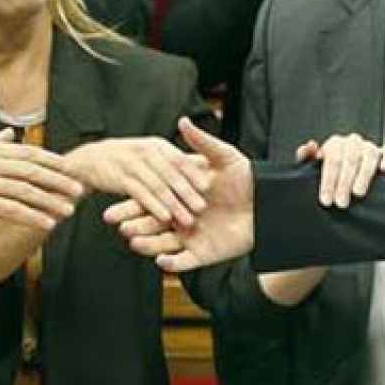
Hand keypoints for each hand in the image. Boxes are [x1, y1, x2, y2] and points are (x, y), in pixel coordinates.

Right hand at [63, 136, 209, 228]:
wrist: (96, 162)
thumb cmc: (127, 159)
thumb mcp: (151, 148)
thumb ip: (175, 154)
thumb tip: (202, 158)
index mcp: (158, 146)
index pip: (180, 160)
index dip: (193, 173)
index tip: (208, 186)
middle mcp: (147, 152)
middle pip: (171, 175)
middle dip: (186, 193)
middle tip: (202, 208)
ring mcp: (133, 165)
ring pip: (157, 187)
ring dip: (172, 204)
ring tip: (185, 220)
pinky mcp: (121, 180)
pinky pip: (140, 194)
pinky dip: (153, 206)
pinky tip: (164, 218)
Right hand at [102, 117, 254, 272]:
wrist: (268, 206)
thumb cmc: (247, 180)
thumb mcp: (224, 158)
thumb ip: (202, 143)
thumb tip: (182, 122)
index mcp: (181, 196)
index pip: (152, 199)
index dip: (134, 202)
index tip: (116, 202)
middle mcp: (181, 217)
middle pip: (151, 223)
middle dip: (134, 224)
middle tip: (119, 224)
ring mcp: (190, 237)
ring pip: (162, 243)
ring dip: (148, 244)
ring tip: (134, 241)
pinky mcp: (201, 255)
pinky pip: (183, 262)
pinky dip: (172, 263)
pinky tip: (161, 260)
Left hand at [294, 133, 384, 208]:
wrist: (347, 167)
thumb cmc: (331, 169)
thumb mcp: (314, 164)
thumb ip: (306, 158)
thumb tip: (307, 148)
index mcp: (335, 144)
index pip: (331, 160)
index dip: (328, 181)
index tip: (326, 199)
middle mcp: (353, 143)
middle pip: (349, 160)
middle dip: (344, 183)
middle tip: (341, 202)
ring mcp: (369, 147)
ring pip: (369, 156)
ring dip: (364, 175)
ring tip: (358, 193)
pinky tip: (384, 170)